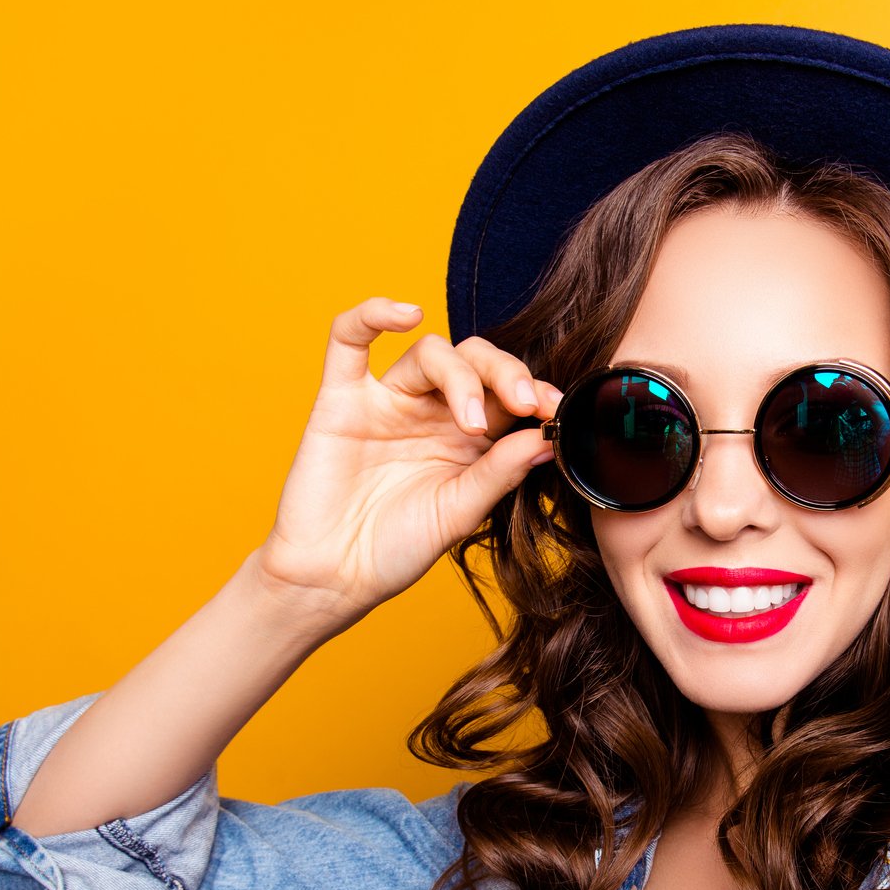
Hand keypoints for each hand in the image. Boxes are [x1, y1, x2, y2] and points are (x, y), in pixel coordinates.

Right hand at [253, 296, 559, 626]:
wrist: (335, 577)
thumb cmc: (397, 549)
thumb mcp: (460, 512)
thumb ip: (500, 472)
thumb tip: (547, 437)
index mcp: (468, 438)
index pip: (507, 392)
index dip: (534, 391)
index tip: (554, 409)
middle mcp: (431, 411)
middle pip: (475, 360)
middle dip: (506, 374)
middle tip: (527, 402)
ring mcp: (387, 401)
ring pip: (430, 352)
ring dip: (460, 376)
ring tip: (472, 421)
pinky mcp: (340, 399)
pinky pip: (348, 340)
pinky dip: (372, 314)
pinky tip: (404, 313)